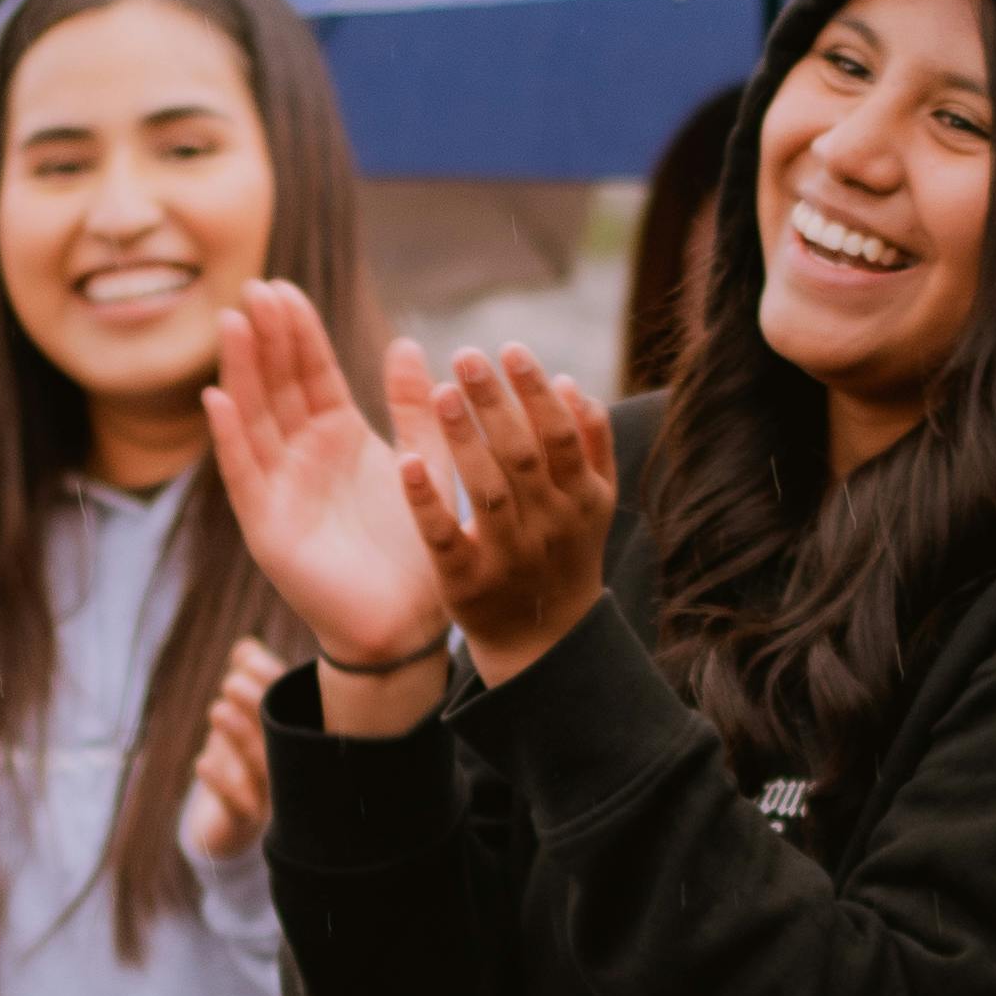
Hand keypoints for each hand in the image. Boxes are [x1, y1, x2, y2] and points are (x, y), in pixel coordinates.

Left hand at [184, 632, 278, 862]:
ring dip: (240, 737)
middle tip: (231, 682)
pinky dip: (221, 783)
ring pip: (262, 768)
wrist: (229, 821)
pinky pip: (239, 805)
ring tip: (217, 710)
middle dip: (257, 704)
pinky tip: (202, 763)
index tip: (245, 660)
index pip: (294, 701)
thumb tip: (245, 648)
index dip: (271, 678)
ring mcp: (272, 796)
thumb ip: (246, 678)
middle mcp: (291, 766)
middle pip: (280, 733)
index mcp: (295, 733)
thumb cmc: (241, 756)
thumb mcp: (241, 714)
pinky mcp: (246, 821)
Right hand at [204, 284, 450, 672]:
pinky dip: (230, 440)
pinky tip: (217, 399)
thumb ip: (414, 409)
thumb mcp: (425, 464)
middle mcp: (301, 456)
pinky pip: (244, 476)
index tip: (285, 287)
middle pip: (277, 386)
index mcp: (338, 436)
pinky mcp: (267, 528)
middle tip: (255, 288)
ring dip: (241, 373)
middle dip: (266, 338)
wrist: (408, 624)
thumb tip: (406, 343)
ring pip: (254, 419)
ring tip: (234, 323)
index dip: (298, 332)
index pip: (312, 372)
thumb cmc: (416, 548)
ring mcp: (279, 489)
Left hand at [403, 343, 618, 686]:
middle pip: (524, 456)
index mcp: (582, 500)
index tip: (508, 349)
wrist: (544, 646)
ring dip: (466, 439)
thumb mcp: (590, 505)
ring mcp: (509, 556)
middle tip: (465, 356)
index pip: (562, 435)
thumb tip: (570, 384)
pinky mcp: (467, 583)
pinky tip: (406, 462)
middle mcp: (551, 526)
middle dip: (496, 403)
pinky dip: (426, 502)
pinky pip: (445, 539)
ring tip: (441, 391)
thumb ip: (589, 446)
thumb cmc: (562, 557)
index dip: (535, 392)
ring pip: (489, 492)